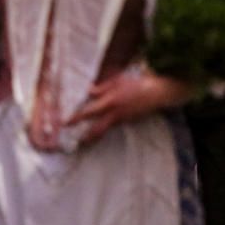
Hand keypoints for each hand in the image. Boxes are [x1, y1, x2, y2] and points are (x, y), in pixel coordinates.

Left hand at [65, 71, 192, 145]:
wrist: (158, 92)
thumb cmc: (138, 83)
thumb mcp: (118, 81)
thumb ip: (102, 87)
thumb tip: (88, 91)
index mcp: (111, 101)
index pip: (89, 112)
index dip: (76, 118)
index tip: (65, 123)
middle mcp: (116, 113)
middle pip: (97, 129)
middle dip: (86, 137)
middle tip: (76, 143)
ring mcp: (123, 119)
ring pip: (106, 129)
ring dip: (95, 135)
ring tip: (85, 140)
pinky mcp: (129, 121)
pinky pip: (114, 126)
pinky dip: (106, 128)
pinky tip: (102, 129)